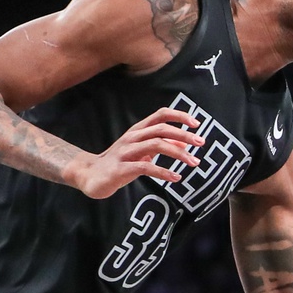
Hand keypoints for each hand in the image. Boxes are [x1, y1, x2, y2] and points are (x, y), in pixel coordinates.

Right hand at [70, 107, 203, 198]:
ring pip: (155, 145)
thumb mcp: (143, 152)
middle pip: (161, 129)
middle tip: (201, 142)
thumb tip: (185, 142)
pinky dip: (163, 172)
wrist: (90, 175)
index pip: (160, 115)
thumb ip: (163, 145)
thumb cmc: (121, 163)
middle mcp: (132, 137)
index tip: (196, 123)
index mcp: (138, 131)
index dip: (179, 116)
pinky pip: (145, 167)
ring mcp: (126, 152)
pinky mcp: (121, 168)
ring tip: (194, 162)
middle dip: (183, 134)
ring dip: (178, 153)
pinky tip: (176, 177)